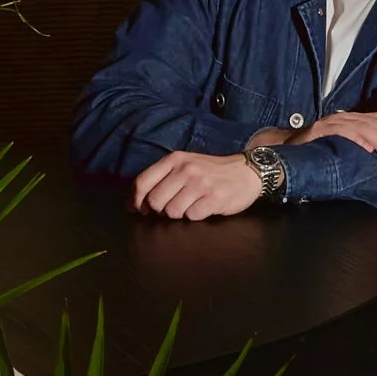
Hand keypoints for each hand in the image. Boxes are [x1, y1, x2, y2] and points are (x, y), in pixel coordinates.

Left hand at [132, 151, 262, 220]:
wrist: (247, 172)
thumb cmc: (211, 172)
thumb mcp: (184, 167)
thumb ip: (157, 182)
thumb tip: (129, 206)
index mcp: (175, 159)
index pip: (141, 183)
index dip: (137, 201)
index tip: (142, 209)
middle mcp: (186, 169)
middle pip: (154, 201)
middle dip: (160, 210)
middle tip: (173, 206)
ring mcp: (201, 183)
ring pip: (172, 211)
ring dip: (180, 213)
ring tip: (192, 205)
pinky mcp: (214, 198)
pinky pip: (192, 216)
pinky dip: (196, 216)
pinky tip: (204, 207)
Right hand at [284, 110, 376, 165]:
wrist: (283, 153)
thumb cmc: (317, 154)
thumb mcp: (345, 149)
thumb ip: (364, 149)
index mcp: (354, 120)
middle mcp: (346, 117)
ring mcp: (333, 123)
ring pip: (365, 127)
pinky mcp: (320, 131)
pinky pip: (343, 133)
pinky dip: (358, 140)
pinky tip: (368, 151)